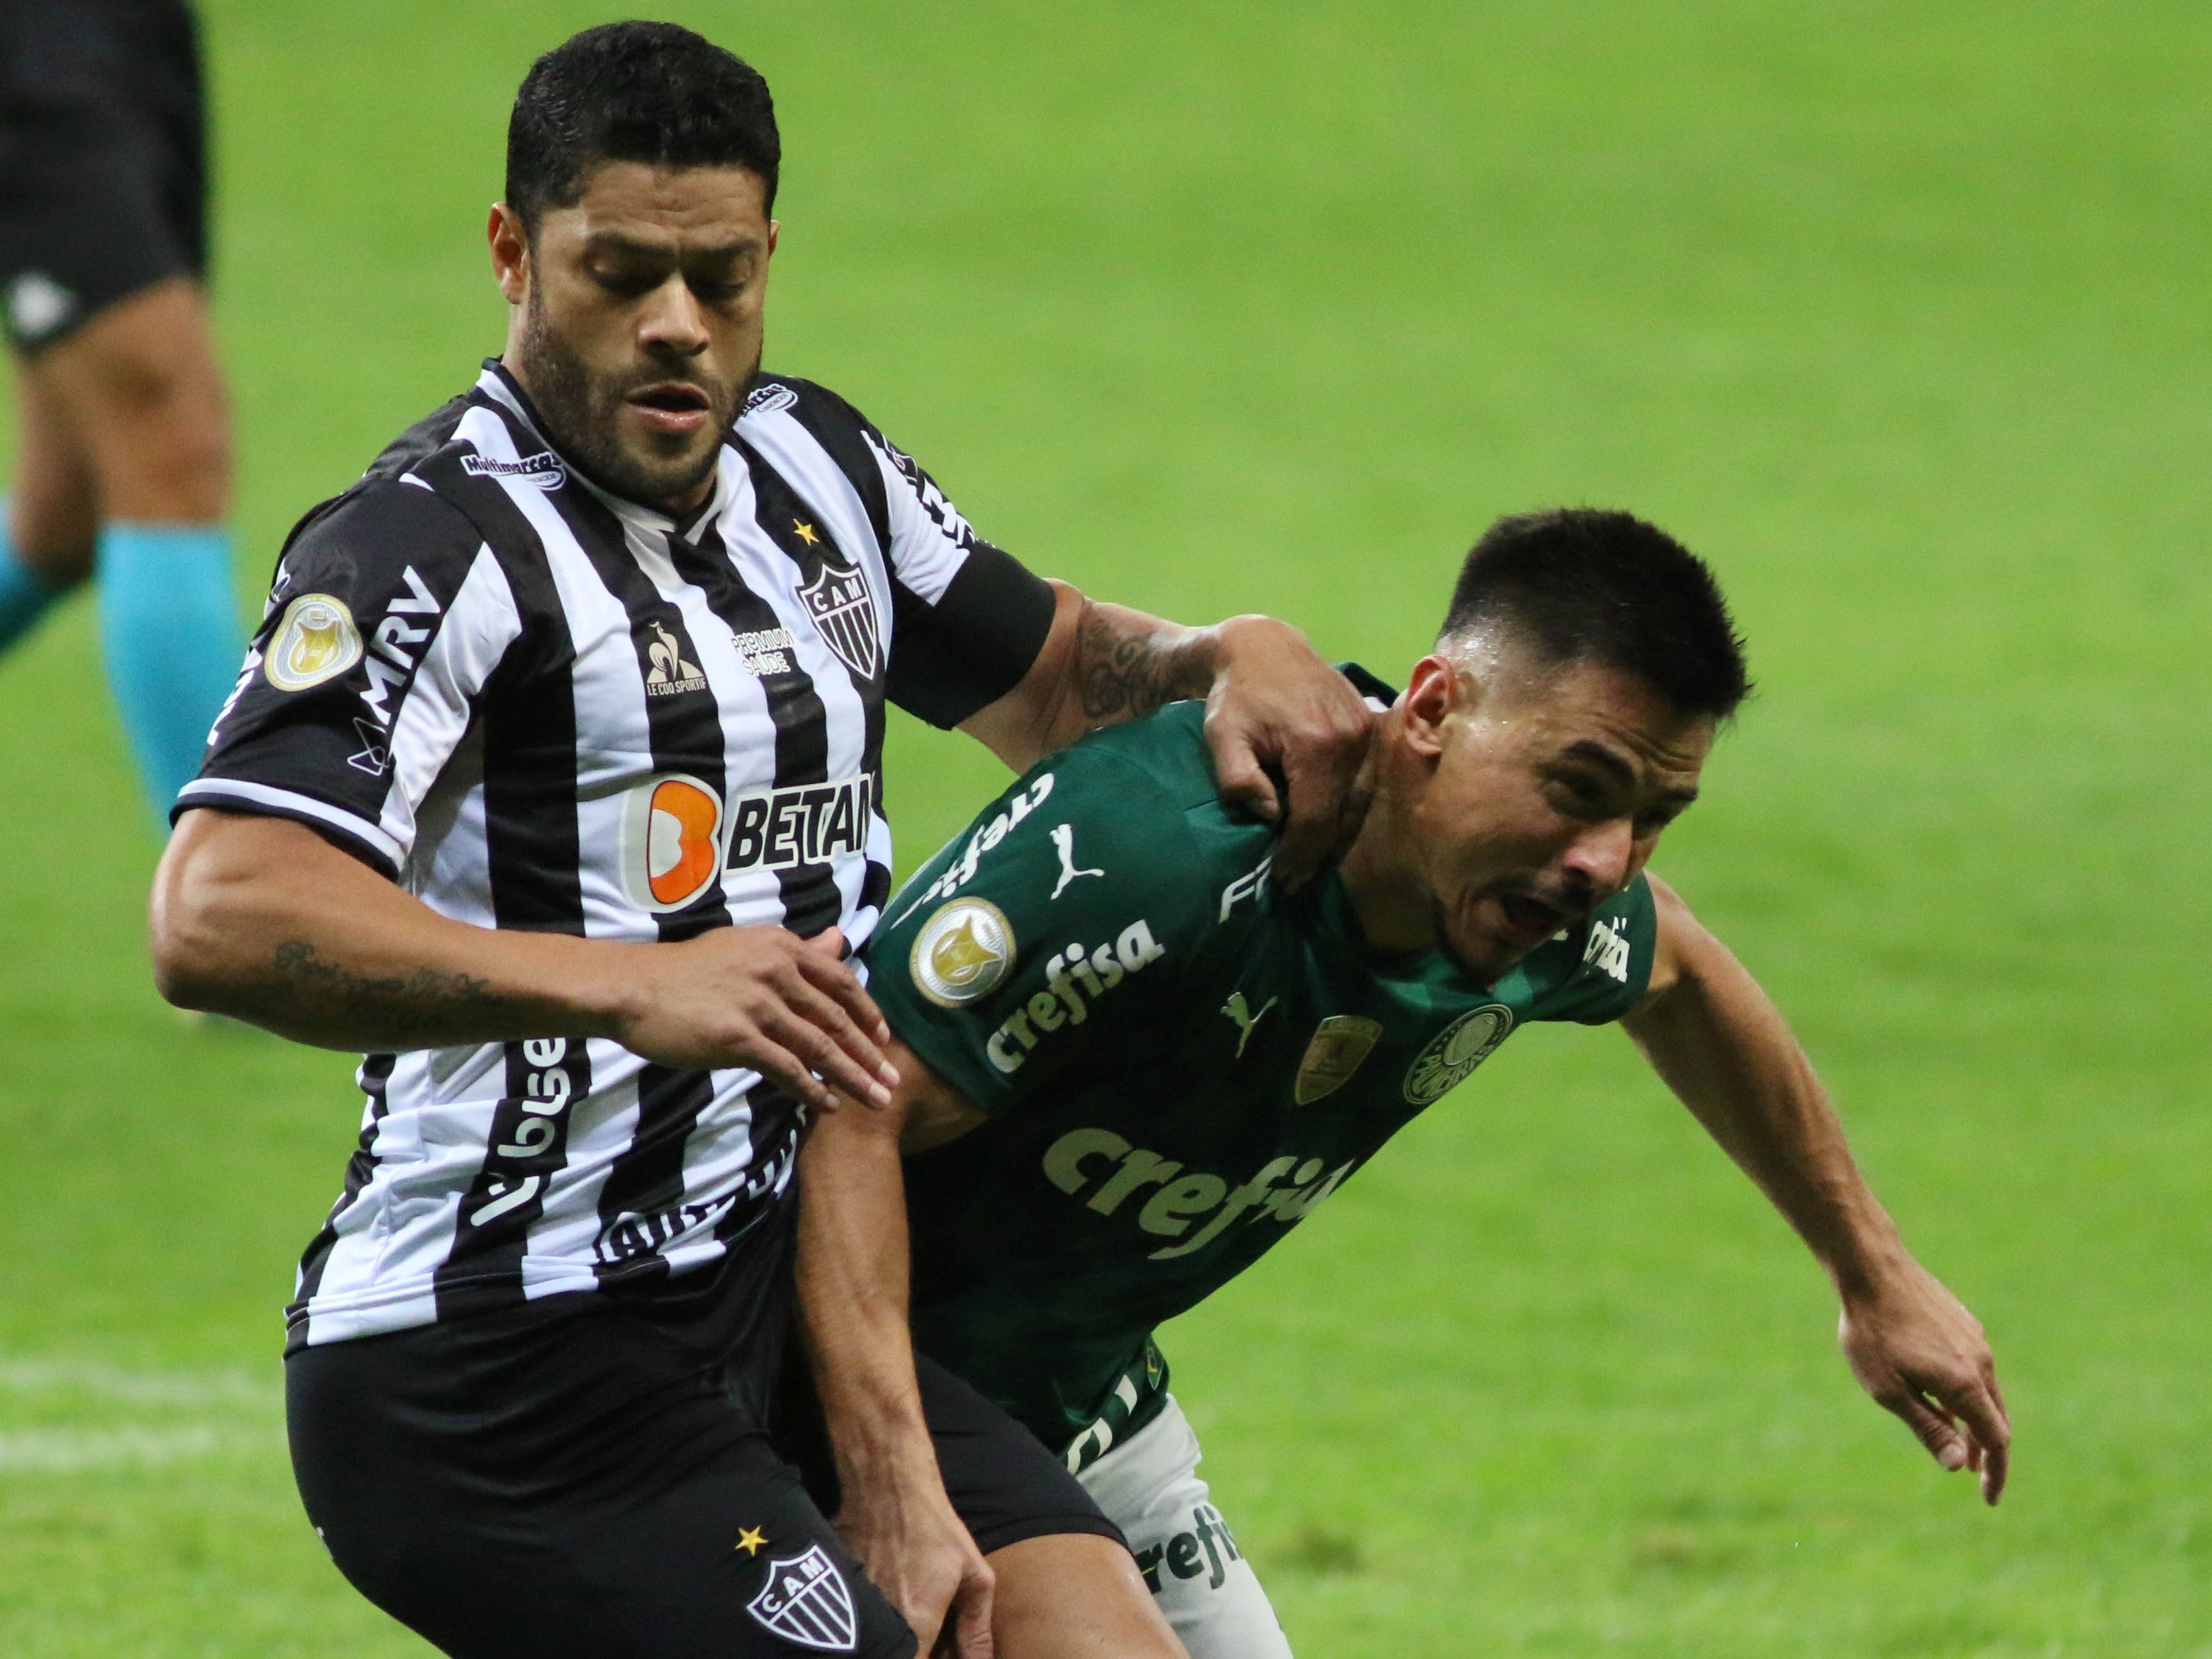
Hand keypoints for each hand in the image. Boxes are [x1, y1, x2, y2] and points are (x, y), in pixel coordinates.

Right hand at [612, 926, 897, 1110]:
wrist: (635, 989)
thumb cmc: (687, 970)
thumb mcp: (746, 946)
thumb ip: (796, 950)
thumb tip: (840, 939)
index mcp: (781, 946)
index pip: (840, 981)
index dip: (867, 1013)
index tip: (885, 1039)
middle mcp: (776, 970)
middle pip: (836, 1019)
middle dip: (869, 1055)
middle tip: (892, 1082)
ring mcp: (758, 1005)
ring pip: (819, 1047)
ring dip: (852, 1078)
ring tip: (874, 1101)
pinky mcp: (738, 1038)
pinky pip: (786, 1068)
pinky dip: (811, 1090)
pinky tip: (827, 1106)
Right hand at [836, 1474, 994, 1657]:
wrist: (886, 1484)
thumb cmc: (935, 1528)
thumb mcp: (973, 1573)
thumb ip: (976, 1627)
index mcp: (916, 1624)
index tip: (937, 1653)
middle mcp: (880, 1625)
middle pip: (895, 1654)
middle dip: (914, 1650)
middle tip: (928, 1640)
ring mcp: (854, 1610)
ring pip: (875, 1642)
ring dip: (893, 1640)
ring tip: (911, 1619)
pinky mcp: (835, 1593)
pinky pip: (856, 1623)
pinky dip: (871, 1624)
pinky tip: (884, 1608)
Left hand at [1200, 615, 1375, 887]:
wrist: (1262, 646)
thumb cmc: (1235, 696)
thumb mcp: (1222, 737)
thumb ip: (1241, 779)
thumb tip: (1271, 818)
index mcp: (1315, 744)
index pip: (1314, 819)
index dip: (1298, 856)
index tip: (1281, 880)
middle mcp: (1351, 739)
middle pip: (1341, 816)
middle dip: (1317, 854)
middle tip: (1294, 881)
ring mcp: (1366, 731)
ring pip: (1359, 802)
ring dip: (1336, 835)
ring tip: (1309, 860)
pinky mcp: (1370, 726)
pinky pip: (1366, 781)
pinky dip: (1348, 808)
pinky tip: (1327, 825)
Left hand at [1838, 1255, 2009, 1503]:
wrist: (1872, 1268)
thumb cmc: (1871, 1332)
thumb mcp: (1889, 1390)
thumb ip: (1928, 1427)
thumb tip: (1958, 1467)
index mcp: (1966, 1384)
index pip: (1996, 1441)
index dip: (1995, 1473)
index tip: (1988, 1499)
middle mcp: (1980, 1362)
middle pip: (1996, 1419)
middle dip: (1988, 1452)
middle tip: (1976, 1477)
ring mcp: (1975, 1339)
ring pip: (1986, 1392)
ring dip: (1976, 1422)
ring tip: (1960, 1445)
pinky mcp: (1964, 1323)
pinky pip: (1974, 1368)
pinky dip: (1968, 1393)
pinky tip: (1945, 1399)